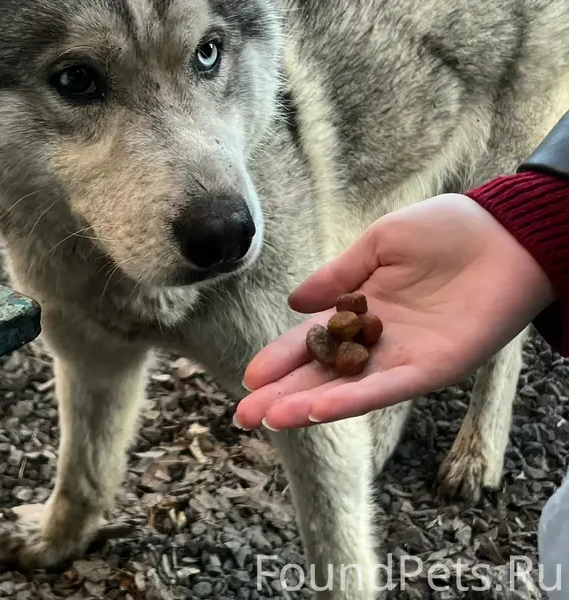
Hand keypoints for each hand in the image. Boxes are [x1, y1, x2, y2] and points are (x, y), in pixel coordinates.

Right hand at [235, 193, 553, 430]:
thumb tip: (294, 303)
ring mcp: (401, 358)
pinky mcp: (430, 369)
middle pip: (319, 374)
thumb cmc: (446, 230)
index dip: (279, 358)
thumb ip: (337, 275)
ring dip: (306, 406)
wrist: (506, 233)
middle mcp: (375, 341)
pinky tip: (314, 410)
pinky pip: (383, 389)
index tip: (250, 377)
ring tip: (268, 419)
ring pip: (345, 390)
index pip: (310, 340)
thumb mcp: (379, 243)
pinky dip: (348, 401)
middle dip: (281, 395)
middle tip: (242, 417)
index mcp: (359, 309)